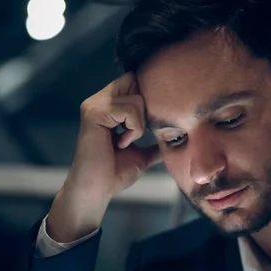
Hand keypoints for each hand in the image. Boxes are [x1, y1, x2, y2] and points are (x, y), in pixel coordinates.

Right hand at [47, 72, 161, 241]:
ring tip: (126, 143)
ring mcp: (95, 104)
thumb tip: (176, 141)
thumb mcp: (142, 155)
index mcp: (109, 106)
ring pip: (136, 98)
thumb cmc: (115, 173)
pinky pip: (127, 110)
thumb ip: (155, 144)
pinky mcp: (93, 113)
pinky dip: (133, 129)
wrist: (98, 189)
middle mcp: (100, 100)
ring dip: (139, 125)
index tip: (149, 125)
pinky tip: (122, 144)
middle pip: (136, 81)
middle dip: (146, 108)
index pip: (135, 82)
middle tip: (138, 133)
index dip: (148, 99)